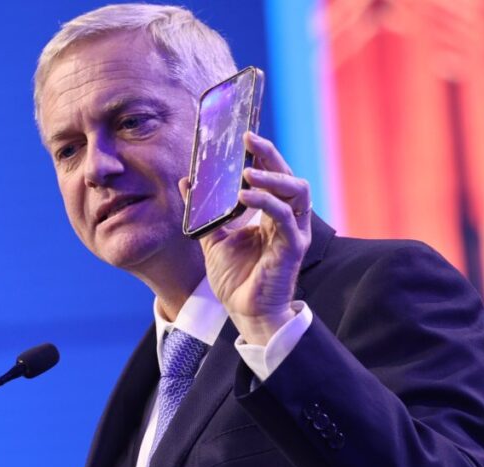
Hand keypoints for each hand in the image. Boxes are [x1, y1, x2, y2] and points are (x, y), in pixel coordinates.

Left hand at [180, 132, 312, 344]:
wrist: (244, 312)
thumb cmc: (236, 279)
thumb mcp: (213, 238)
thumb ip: (204, 212)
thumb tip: (187, 181)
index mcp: (273, 215)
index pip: (274, 176)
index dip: (263, 155)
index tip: (244, 136)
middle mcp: (288, 220)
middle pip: (290, 176)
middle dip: (271, 156)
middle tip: (250, 140)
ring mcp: (293, 233)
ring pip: (296, 192)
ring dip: (272, 177)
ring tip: (249, 171)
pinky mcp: (292, 248)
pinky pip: (284, 218)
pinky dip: (266, 203)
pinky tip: (245, 197)